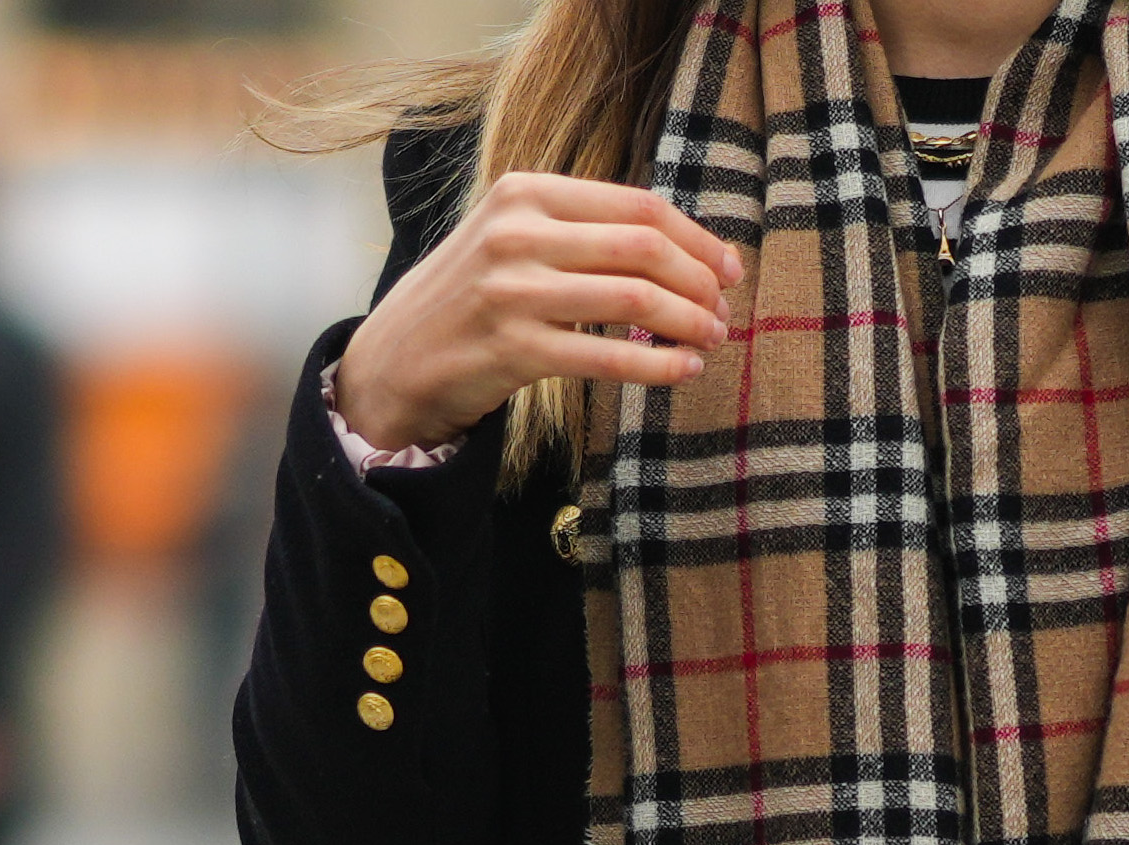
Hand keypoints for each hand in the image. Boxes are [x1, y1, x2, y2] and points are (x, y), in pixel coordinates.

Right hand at [329, 172, 745, 453]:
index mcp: (526, 191)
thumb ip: (584, 228)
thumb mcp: (517, 235)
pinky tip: (685, 369)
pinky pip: (609, 358)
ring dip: (689, 323)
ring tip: (713, 339)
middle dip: (700, 282)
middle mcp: (517, 233)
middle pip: (644, 248)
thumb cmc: (475, 294)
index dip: (697, 239)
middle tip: (724, 310)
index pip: (638, 206)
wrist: (399, 354)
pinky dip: (660, 365)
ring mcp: (512, 291)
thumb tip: (683, 243)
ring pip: (634, 300)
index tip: (729, 267)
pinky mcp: (514, 349)